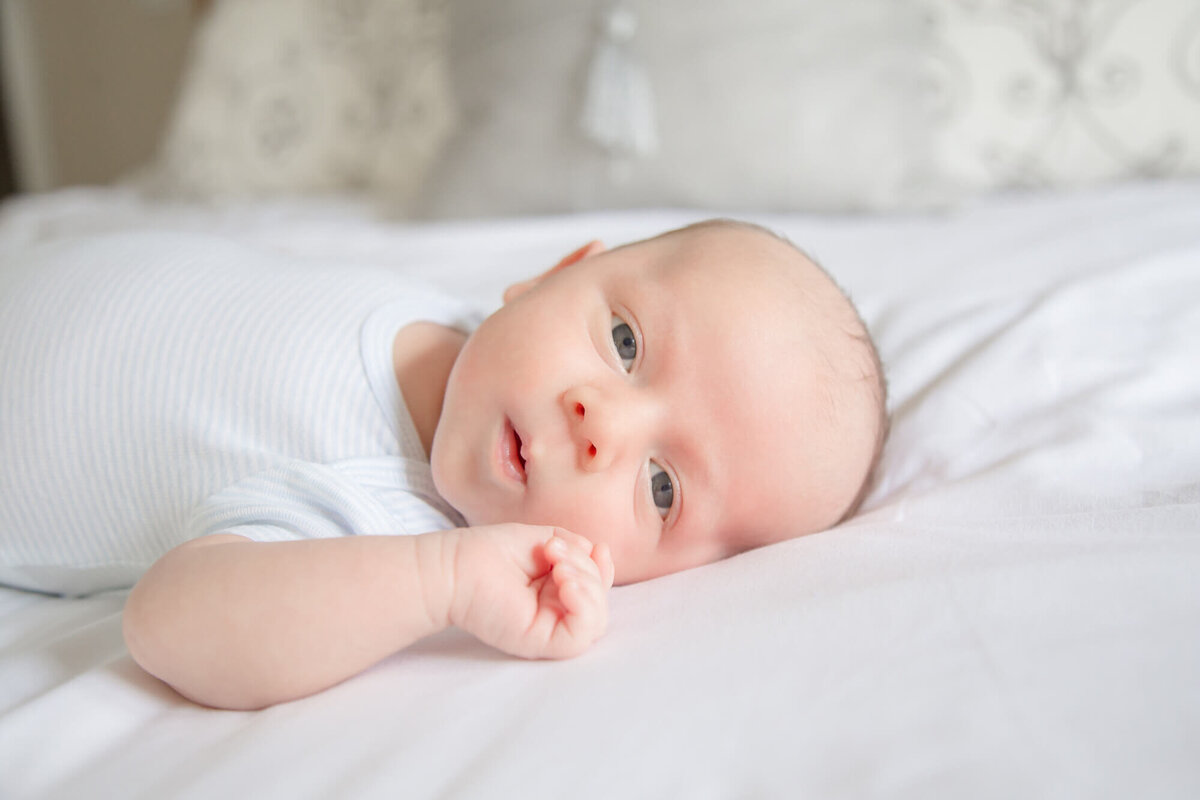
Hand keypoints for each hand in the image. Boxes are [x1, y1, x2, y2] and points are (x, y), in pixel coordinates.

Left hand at [448, 524, 614, 659]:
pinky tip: (567, 585)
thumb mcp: (545, 538)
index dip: (603, 569)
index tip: (597, 547)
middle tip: (555, 549)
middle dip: (589, 570)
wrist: (457, 566)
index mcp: (556, 590)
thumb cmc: (491, 552)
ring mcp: (549, 629)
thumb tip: (598, 554)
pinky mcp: (542, 643)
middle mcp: (555, 612)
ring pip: (596, 620)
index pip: (595, 587)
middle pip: (599, 601)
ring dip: (588, 586)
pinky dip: (584, 607)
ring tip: (559, 566)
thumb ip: (575, 548)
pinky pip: (581, 635)